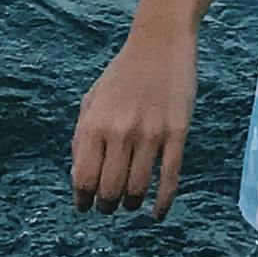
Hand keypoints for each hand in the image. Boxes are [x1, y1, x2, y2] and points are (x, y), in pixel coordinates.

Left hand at [70, 17, 195, 216]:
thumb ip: (81, 139)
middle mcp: (120, 131)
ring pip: (138, 189)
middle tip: (109, 205)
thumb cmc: (122, 74)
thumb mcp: (92, 100)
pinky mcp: (178, 132)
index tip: (87, 205)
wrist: (160, 43)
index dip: (83, 199)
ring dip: (131, 204)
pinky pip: (169, 178)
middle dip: (107, 206)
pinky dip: (162, 203)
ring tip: (130, 202)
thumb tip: (80, 180)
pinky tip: (157, 213)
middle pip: (110, 190)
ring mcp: (151, 133)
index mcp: (94, 124)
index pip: (83, 179)